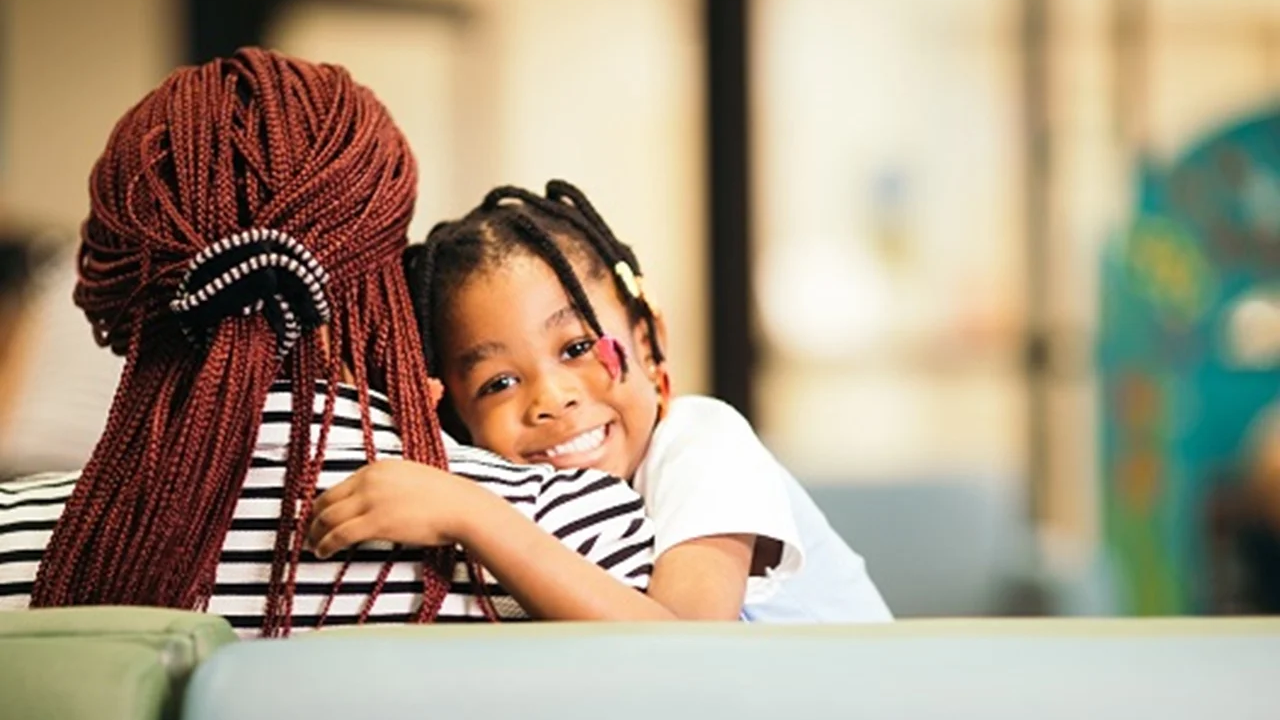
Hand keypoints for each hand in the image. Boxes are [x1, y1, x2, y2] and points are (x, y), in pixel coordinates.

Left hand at [306, 459, 475, 558]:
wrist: (461, 507)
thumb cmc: (444, 498)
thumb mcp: (410, 479)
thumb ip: (388, 485)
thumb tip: (373, 502)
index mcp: (377, 468)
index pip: (338, 486)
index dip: (324, 505)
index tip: (320, 517)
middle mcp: (369, 480)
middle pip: (327, 500)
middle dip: (314, 519)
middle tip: (310, 533)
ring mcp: (371, 500)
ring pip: (328, 518)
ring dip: (316, 534)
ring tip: (314, 546)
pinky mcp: (375, 522)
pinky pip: (340, 534)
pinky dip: (326, 544)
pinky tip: (323, 552)